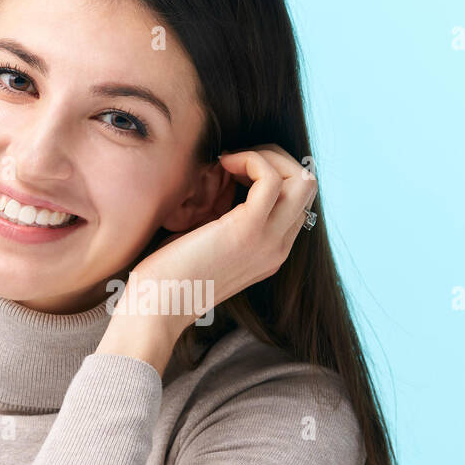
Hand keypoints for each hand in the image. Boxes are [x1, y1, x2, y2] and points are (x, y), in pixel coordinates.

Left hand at [130, 144, 317, 326]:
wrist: (157, 308)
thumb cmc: (168, 275)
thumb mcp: (207, 244)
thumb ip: (226, 219)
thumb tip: (223, 179)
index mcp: (271, 252)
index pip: (297, 201)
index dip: (271, 174)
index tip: (233, 172)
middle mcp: (278, 248)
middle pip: (307, 186)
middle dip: (275, 159)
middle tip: (235, 161)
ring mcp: (268, 241)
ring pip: (301, 179)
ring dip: (266, 157)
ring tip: (230, 163)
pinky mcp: (248, 230)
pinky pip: (270, 178)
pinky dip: (250, 160)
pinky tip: (222, 165)